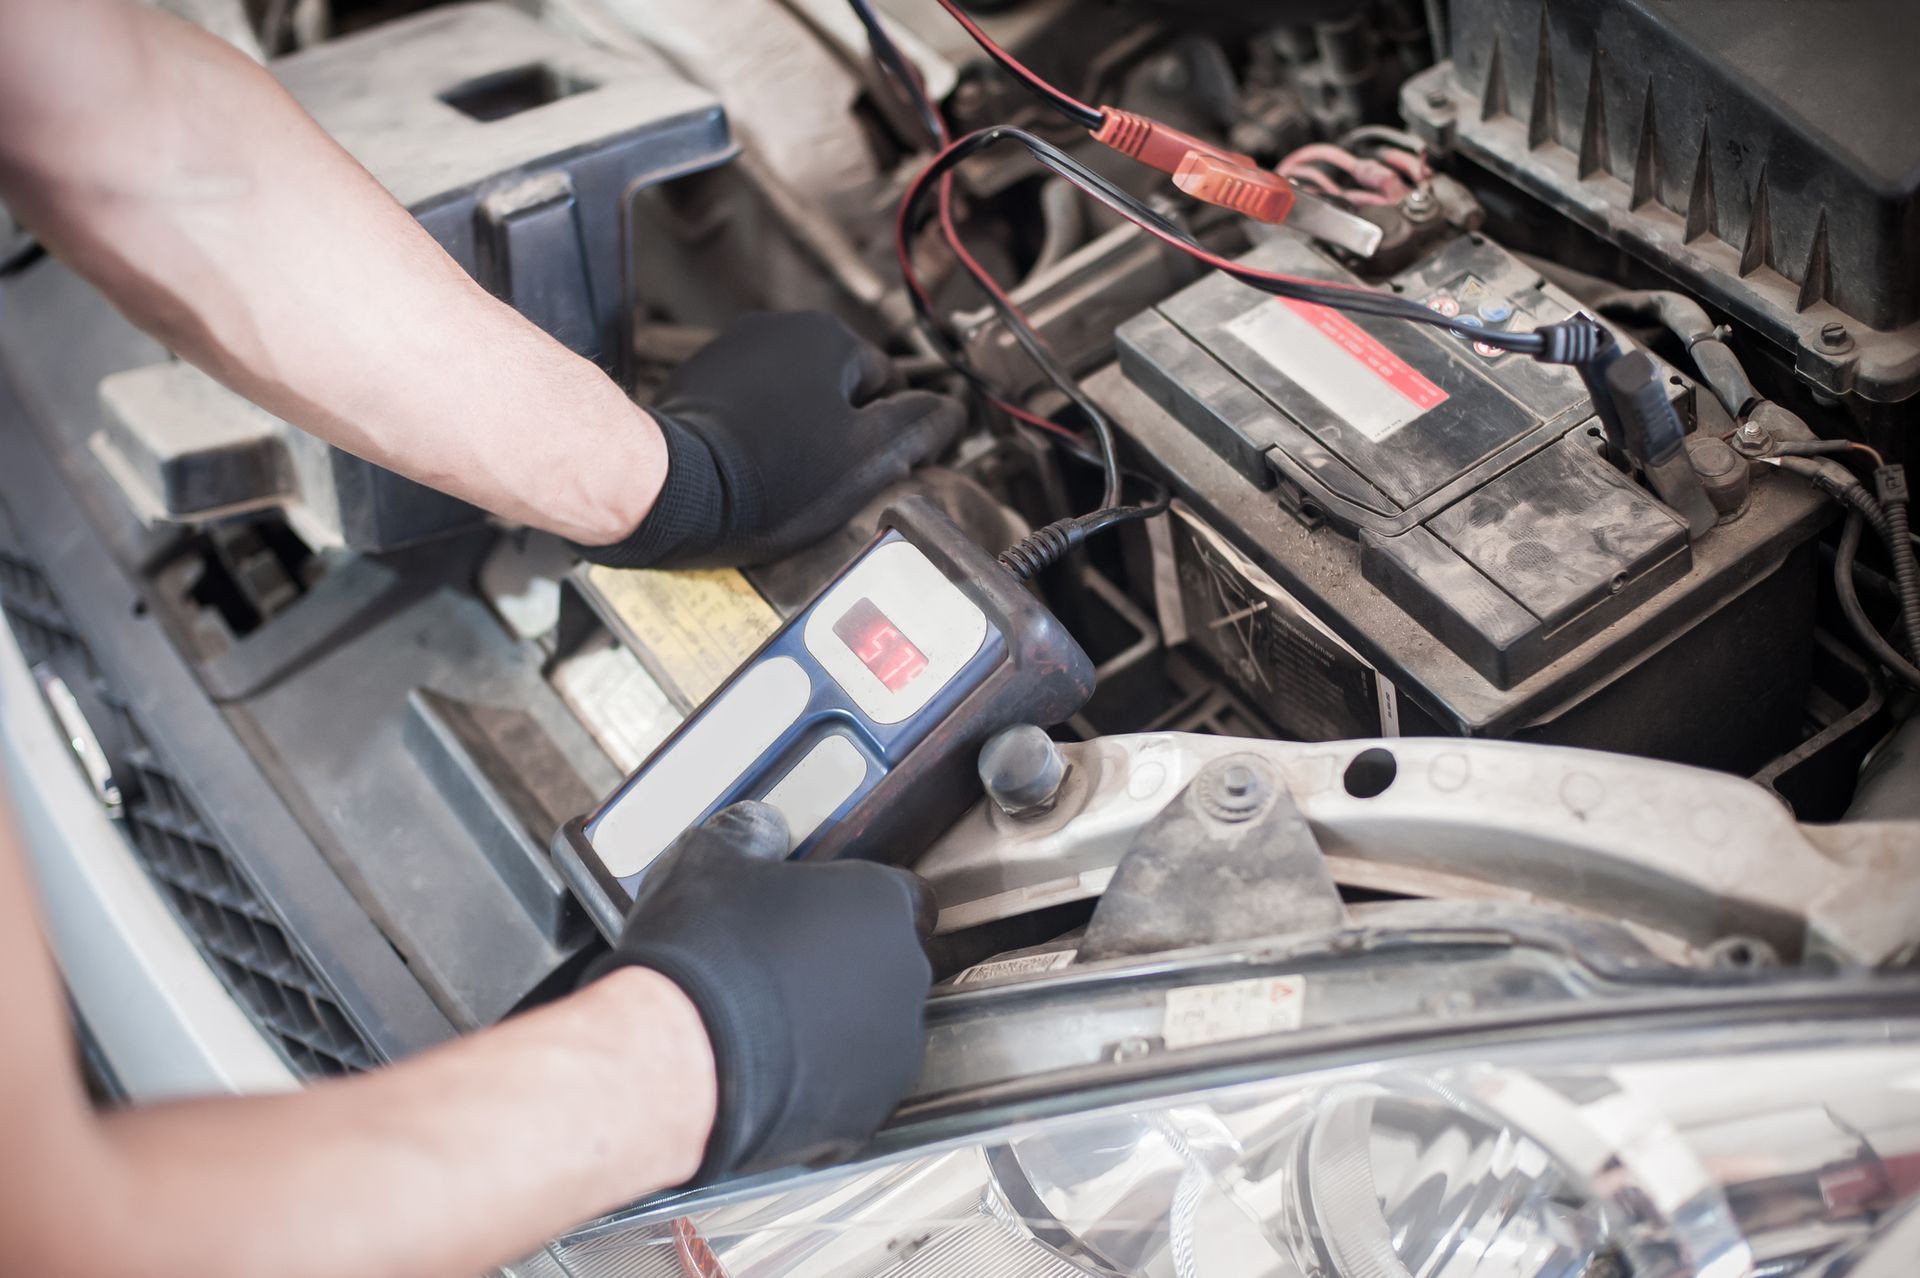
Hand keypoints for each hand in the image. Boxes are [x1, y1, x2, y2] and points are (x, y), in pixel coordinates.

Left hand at [579, 312, 963, 567]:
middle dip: (838, 430)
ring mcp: (731, 351)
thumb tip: (948, 413)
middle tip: (826, 480)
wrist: (675, 488)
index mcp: (829, 338)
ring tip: (784, 477)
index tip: (874, 471)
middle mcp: (779, 329)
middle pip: (837, 388)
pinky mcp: (696, 380)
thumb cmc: (773, 477)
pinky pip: (747, 407)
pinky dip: (754, 433)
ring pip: (791, 397)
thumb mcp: (869, 458)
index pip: (887, 387)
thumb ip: (920, 427)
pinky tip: (749, 468)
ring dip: (796, 430)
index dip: (888, 435)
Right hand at [591, 803, 932, 1178]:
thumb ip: (751, 834)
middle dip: (848, 969)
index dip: (860, 908)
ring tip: (771, 1027)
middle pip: (891, 965)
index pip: (904, 897)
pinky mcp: (868, 1110)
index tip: (826, 918)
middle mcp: (904, 972)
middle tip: (786, 973)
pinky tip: (772, 1073)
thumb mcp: (712, 858)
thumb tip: (761, 828)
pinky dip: (822, 1084)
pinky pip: (853, 1090)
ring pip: (876, 1031)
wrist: (679, 1055)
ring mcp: (892, 1046)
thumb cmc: (703, 954)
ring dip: (839, 1027)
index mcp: (880, 902)